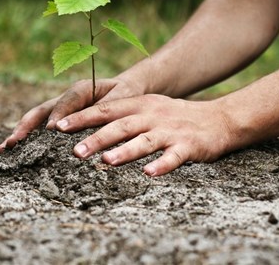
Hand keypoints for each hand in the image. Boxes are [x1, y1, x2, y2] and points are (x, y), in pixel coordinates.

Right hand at [0, 77, 143, 150]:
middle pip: (41, 111)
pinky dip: (27, 138)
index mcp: (81, 89)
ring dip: (20, 133)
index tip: (51, 131)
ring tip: (4, 148)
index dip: (58, 115)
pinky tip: (14, 152)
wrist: (126, 90)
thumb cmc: (126, 94)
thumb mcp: (122, 98)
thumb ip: (107, 108)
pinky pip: (40, 128)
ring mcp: (59, 109)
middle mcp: (65, 98)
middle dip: (26, 126)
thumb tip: (92, 124)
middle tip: (13, 142)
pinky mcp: (59, 119)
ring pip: (36, 120)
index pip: (67, 102)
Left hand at [54, 94, 234, 175]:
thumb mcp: (148, 109)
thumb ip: (121, 116)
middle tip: (75, 151)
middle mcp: (152, 115)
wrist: (219, 119)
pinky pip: (173, 157)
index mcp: (139, 105)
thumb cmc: (175, 117)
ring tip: (106, 162)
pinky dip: (161, 165)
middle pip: (120, 126)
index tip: (58, 126)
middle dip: (96, 138)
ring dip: (124, 151)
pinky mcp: (188, 146)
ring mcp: (170, 131)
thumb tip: (85, 128)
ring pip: (144, 141)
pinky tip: (149, 174)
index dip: (81, 117)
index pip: (105, 109)